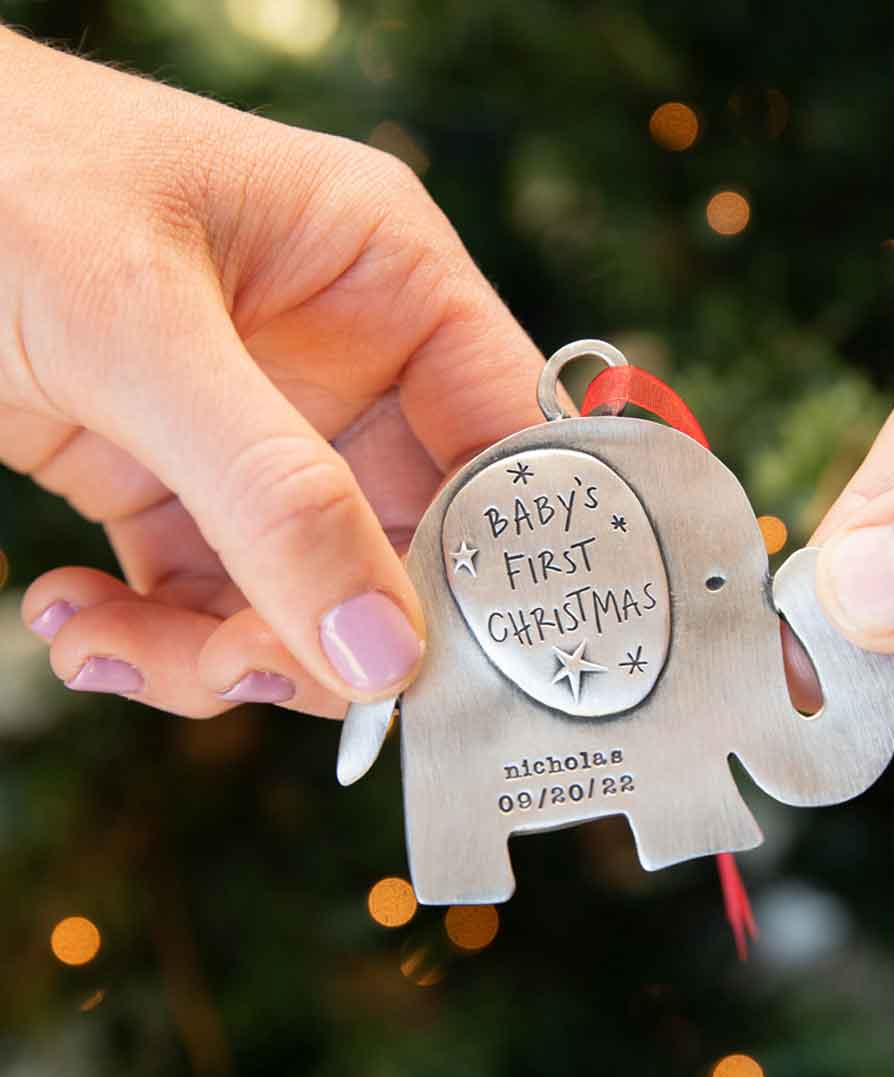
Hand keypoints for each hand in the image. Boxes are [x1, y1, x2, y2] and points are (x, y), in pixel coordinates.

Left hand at [1, 29, 545, 717]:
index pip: (506, 439)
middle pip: (414, 549)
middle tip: (251, 664)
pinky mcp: (184, 492)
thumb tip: (385, 656)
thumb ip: (270, 494)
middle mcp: (351, 368)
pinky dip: (155, 644)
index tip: (463, 658)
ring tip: (110, 641)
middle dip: (338, 632)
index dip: (503, 554)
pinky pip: (216, 608)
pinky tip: (75, 619)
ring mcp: (270, 440)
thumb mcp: (138, 329)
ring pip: (315, 603)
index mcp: (390, 282)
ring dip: (224, 655)